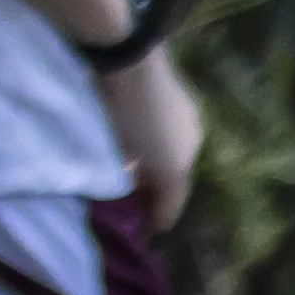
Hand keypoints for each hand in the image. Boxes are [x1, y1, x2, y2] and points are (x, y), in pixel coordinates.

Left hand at [111, 43, 207, 232]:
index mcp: (193, 142)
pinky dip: (116, 144)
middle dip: (143, 183)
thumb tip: (162, 228)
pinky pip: (123, 129)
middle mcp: (180, 124)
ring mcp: (155, 106)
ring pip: (142, 147)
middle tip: (118, 202)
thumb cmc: (149, 120)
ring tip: (105, 178)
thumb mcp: (169, 168)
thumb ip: (169, 200)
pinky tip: (101, 149)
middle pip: (160, 164)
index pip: (178, 183)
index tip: (136, 221)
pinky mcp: (128, 92)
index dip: (160, 203)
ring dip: (128, 164)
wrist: (125, 65)